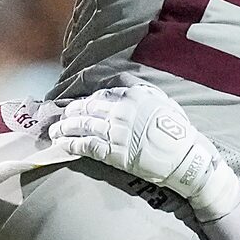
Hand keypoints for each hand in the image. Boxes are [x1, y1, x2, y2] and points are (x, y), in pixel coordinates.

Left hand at [51, 80, 239, 219]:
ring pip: (83, 126)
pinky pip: (87, 146)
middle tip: (60, 117)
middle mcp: (122, 111)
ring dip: (65, 128)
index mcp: (133, 95)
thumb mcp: (162, 99)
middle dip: (71, 112)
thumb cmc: (178, 130)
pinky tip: (61, 145)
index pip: (102, 93)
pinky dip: (71, 144)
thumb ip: (139, 89)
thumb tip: (120, 82)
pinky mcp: (114, 154)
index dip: (88, 99)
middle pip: (88, 108)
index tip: (81, 105)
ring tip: (54, 131)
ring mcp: (116, 133)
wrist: (186, 158)